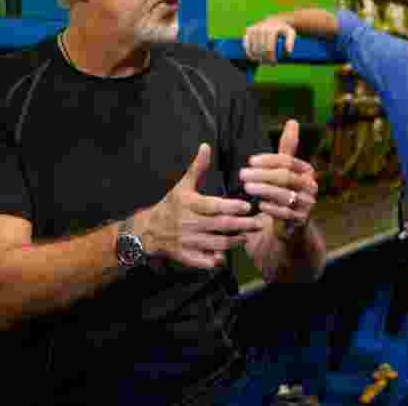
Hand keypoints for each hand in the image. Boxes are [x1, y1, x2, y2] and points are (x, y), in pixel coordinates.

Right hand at [137, 144, 262, 269]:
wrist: (149, 229)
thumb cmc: (171, 205)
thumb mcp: (182, 185)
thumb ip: (197, 167)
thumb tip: (206, 146)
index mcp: (189, 204)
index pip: (213, 206)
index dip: (231, 207)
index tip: (247, 206)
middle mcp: (189, 223)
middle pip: (219, 225)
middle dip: (241, 225)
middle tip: (258, 223)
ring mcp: (187, 241)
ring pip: (216, 243)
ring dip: (234, 241)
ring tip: (247, 235)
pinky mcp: (186, 256)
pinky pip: (204, 260)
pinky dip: (217, 259)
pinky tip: (227, 254)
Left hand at [239, 120, 317, 235]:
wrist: (292, 220)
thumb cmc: (285, 188)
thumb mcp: (285, 168)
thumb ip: (288, 147)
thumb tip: (293, 121)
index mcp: (307, 170)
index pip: (288, 161)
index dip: (268, 160)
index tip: (250, 161)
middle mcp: (310, 186)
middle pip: (286, 177)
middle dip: (262, 175)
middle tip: (242, 174)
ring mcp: (307, 204)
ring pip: (285, 195)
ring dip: (264, 190)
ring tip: (246, 187)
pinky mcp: (301, 220)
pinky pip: (286, 213)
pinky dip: (272, 208)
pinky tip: (259, 205)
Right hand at [243, 18, 295, 63]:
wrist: (275, 20)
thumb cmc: (283, 29)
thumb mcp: (291, 33)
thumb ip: (291, 42)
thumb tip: (288, 52)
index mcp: (272, 29)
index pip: (270, 47)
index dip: (271, 57)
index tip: (273, 63)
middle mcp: (262, 27)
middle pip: (261, 48)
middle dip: (264, 58)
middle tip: (267, 63)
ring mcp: (254, 28)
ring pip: (253, 47)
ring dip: (256, 57)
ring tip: (260, 62)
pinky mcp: (249, 29)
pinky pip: (247, 43)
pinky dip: (248, 51)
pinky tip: (252, 57)